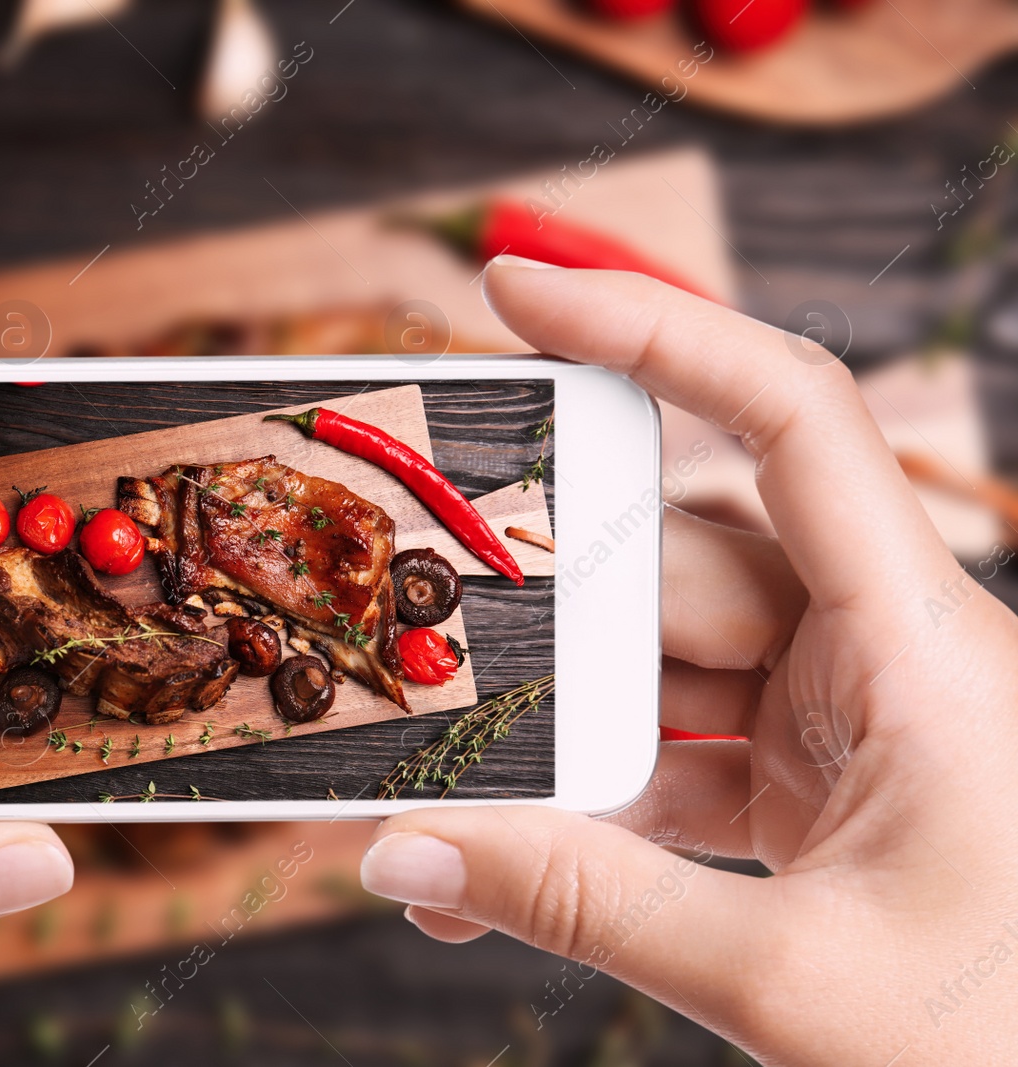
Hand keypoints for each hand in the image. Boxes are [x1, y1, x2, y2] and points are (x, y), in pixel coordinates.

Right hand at [360, 255, 1017, 1063]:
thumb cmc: (1009, 1044)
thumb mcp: (789, 980)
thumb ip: (585, 904)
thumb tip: (407, 853)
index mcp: (925, 648)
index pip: (788, 418)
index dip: (654, 329)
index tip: (519, 290)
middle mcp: (886, 653)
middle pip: (680, 562)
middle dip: (549, 620)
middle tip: (425, 654)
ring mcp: (847, 719)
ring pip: (663, 665)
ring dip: (563, 734)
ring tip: (458, 804)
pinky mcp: (815, 782)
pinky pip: (679, 753)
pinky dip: (598, 803)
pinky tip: (515, 859)